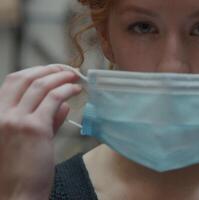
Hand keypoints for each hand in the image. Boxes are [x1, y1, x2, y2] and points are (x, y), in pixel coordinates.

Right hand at [0, 65, 81, 199]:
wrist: (16, 195)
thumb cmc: (21, 172)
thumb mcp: (29, 141)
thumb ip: (45, 120)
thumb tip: (62, 104)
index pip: (12, 82)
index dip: (35, 72)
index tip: (52, 71)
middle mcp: (1, 114)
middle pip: (24, 78)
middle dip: (48, 69)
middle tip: (66, 69)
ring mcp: (15, 120)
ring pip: (40, 86)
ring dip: (60, 76)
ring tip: (75, 77)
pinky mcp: (34, 128)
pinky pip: (53, 99)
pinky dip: (66, 90)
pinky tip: (76, 89)